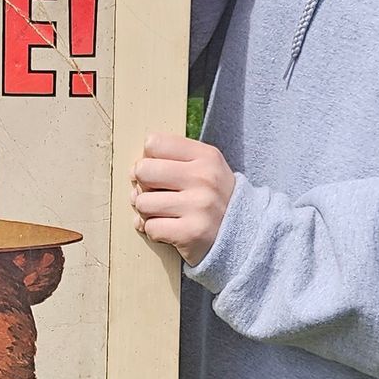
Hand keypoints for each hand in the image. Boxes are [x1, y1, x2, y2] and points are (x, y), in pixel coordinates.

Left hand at [132, 133, 235, 264]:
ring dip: (146, 212)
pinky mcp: (191, 233)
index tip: (158, 172)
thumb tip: (133, 170)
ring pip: (142, 202)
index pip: (154, 143)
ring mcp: (198, 206)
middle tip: (155, 194)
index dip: (149, 159)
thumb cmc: (214, 199)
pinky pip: (150, 227)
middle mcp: (204, 178)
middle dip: (142, 185)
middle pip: (143, 171)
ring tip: (164, 213)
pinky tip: (169, 230)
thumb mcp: (205, 168)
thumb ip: (173, 160)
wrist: (245, 236)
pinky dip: (154, 231)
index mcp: (206, 157)